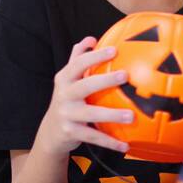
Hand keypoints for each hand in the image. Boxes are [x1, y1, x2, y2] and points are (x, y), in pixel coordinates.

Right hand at [35, 36, 133, 155]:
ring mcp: (67, 115)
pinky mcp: (71, 133)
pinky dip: (110, 142)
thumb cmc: (67, 100)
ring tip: (131, 116)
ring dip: (112, 115)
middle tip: (125, 75)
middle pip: (85, 86)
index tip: (114, 50)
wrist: (51, 132)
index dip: (95, 56)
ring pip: (91, 114)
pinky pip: (94, 137)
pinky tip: (126, 145)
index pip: (79, 64)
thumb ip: (78, 58)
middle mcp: (64, 95)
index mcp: (65, 79)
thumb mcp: (68, 80)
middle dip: (104, 80)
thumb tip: (91, 38)